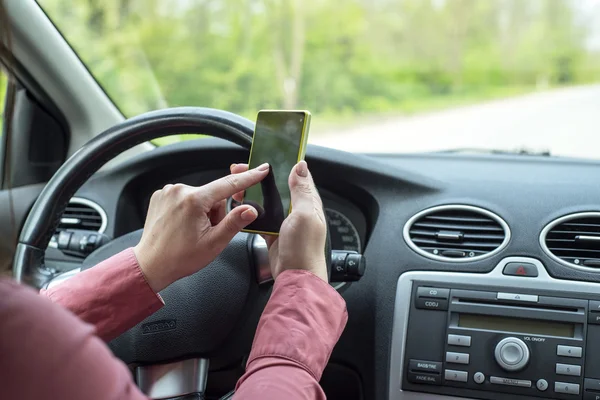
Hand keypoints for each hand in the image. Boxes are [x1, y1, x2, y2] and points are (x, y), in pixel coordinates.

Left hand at [134, 163, 269, 291]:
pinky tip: (183, 225)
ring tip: (193, 231)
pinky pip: (186, 197)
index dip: (248, 177)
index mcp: (194, 200)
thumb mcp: (214, 243)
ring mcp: (167, 192)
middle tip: (207, 231)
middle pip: (213, 194)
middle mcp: (179, 190)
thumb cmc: (180, 258)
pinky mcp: (161, 196)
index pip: (228, 185)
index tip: (262, 169)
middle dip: (216, 212)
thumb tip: (250, 210)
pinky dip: (190, 209)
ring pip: (200, 196)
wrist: (150, 265)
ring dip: (203, 211)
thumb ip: (234, 223)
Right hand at [231, 161, 327, 281]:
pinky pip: (260, 217)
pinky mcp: (273, 232)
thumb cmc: (304, 248)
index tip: (265, 156)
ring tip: (238, 187)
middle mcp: (297, 210)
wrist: (295, 275)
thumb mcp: (305, 214)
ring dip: (253, 193)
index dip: (282, 164)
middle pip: (278, 187)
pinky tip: (241, 207)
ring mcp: (284, 222)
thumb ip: (301, 190)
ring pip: (266, 201)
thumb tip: (300, 166)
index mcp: (308, 202)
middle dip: (261, 177)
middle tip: (243, 170)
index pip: (297, 176)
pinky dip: (250, 212)